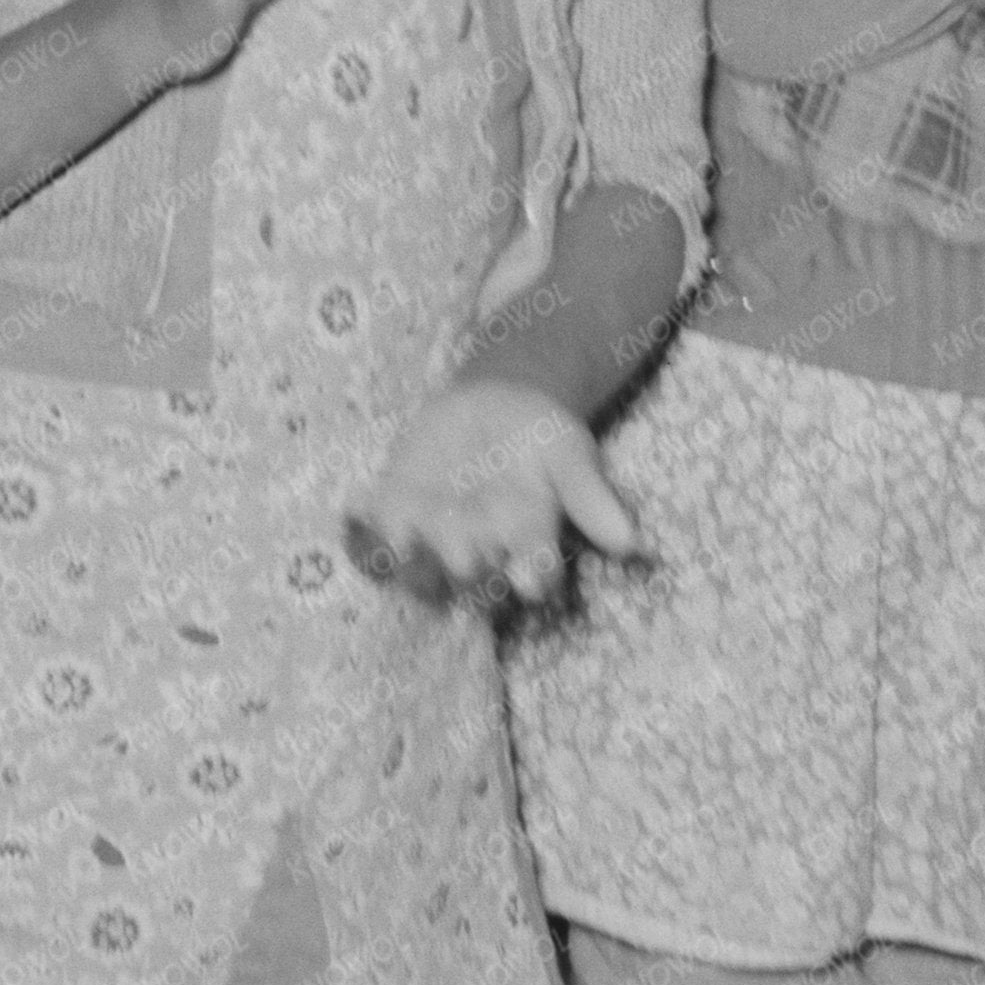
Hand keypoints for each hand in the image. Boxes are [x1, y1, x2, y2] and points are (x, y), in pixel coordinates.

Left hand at [347, 375, 642, 615]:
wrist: (497, 406)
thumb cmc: (542, 438)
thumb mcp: (570, 454)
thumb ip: (593, 496)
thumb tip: (632, 542)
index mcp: (530, 545)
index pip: (535, 573)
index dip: (532, 578)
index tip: (531, 576)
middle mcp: (482, 554)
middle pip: (471, 578)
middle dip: (462, 569)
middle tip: (458, 554)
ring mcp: (434, 539)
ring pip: (419, 567)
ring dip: (405, 563)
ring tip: (395, 545)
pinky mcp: (397, 515)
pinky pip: (374, 534)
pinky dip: (359, 529)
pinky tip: (352, 508)